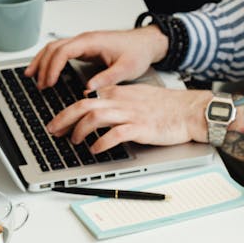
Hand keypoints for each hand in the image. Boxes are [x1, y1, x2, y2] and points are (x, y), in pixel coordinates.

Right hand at [25, 27, 167, 91]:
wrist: (146, 43)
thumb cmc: (137, 52)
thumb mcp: (126, 68)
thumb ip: (107, 78)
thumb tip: (89, 89)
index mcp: (92, 42)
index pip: (63, 51)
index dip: (52, 67)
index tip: (48, 83)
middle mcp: (84, 39)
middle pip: (53, 48)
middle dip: (42, 66)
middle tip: (38, 84)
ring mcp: (83, 43)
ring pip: (54, 47)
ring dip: (41, 60)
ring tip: (31, 76)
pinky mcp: (84, 48)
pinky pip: (61, 51)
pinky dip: (50, 60)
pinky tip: (45, 70)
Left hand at [45, 85, 212, 155]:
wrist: (190, 110)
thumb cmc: (166, 107)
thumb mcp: (136, 98)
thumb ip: (116, 103)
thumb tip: (97, 114)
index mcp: (118, 93)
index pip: (85, 99)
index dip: (67, 112)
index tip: (58, 122)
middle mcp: (121, 101)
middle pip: (83, 106)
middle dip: (63, 119)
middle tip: (53, 131)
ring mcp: (130, 114)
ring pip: (94, 117)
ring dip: (80, 130)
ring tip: (75, 142)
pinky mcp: (140, 128)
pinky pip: (115, 134)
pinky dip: (101, 142)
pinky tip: (95, 149)